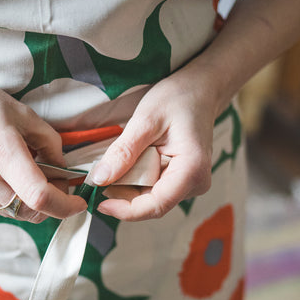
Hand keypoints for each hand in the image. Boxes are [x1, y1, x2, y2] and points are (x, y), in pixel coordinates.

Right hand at [0, 60, 86, 222]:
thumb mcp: (21, 112)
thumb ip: (49, 142)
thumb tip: (64, 167)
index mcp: (3, 152)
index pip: (41, 198)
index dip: (67, 206)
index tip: (80, 202)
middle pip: (32, 212)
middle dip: (54, 204)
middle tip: (60, 181)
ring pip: (17, 213)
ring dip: (35, 203)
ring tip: (36, 174)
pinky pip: (1, 207)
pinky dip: (17, 198)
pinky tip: (16, 176)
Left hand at [90, 59, 218, 220]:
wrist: (200, 89)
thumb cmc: (178, 98)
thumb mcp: (146, 120)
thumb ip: (124, 151)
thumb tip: (99, 179)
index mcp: (192, 171)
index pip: (156, 205)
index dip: (126, 210)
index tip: (99, 203)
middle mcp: (195, 184)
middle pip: (151, 203)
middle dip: (123, 192)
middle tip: (101, 171)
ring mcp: (190, 184)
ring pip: (150, 197)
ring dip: (129, 184)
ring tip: (120, 158)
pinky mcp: (182, 180)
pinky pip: (154, 187)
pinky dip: (137, 177)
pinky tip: (132, 158)